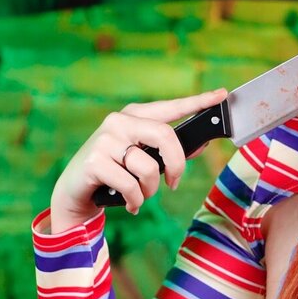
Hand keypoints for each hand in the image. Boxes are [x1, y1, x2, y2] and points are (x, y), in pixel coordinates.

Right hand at [48, 89, 228, 233]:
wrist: (76, 191)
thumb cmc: (116, 172)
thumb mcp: (143, 158)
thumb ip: (169, 151)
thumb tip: (202, 146)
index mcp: (135, 116)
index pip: (171, 106)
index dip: (197, 101)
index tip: (221, 95)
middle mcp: (120, 122)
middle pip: (165, 136)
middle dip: (177, 165)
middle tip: (174, 183)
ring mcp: (105, 140)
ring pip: (149, 168)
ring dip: (150, 190)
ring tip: (140, 194)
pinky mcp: (95, 161)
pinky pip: (131, 186)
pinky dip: (135, 200)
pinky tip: (130, 203)